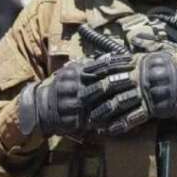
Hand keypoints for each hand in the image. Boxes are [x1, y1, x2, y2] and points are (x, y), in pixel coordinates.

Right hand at [18, 54, 133, 136]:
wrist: (40, 106)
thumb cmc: (63, 86)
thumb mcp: (72, 71)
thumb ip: (89, 65)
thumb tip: (110, 55)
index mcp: (74, 73)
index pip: (99, 66)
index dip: (117, 63)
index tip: (132, 60)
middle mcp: (73, 88)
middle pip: (100, 84)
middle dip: (119, 81)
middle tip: (135, 77)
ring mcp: (72, 105)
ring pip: (98, 102)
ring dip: (116, 99)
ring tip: (132, 96)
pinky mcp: (73, 120)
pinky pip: (93, 120)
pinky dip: (107, 118)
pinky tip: (121, 116)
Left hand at [86, 51, 176, 134]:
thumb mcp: (167, 53)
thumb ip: (150, 48)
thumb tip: (137, 38)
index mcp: (144, 61)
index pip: (115, 63)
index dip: (97, 68)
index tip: (83, 71)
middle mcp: (143, 75)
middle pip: (112, 83)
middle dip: (94, 91)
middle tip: (79, 97)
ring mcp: (149, 92)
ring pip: (120, 101)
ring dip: (103, 111)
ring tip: (91, 118)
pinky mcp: (156, 107)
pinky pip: (134, 117)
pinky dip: (121, 124)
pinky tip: (109, 130)